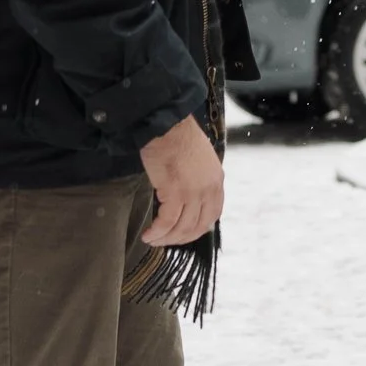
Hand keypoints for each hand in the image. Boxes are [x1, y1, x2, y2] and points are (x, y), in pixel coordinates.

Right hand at [139, 111, 224, 246]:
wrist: (165, 124)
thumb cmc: (176, 137)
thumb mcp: (199, 160)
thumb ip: (199, 180)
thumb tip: (188, 200)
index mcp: (216, 181)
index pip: (212, 215)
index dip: (197, 229)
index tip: (183, 233)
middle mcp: (209, 189)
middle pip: (198, 226)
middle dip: (180, 238)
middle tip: (164, 240)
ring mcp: (194, 192)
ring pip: (182, 228)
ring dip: (166, 238)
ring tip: (152, 239)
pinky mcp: (175, 192)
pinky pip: (166, 222)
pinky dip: (157, 232)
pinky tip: (149, 234)